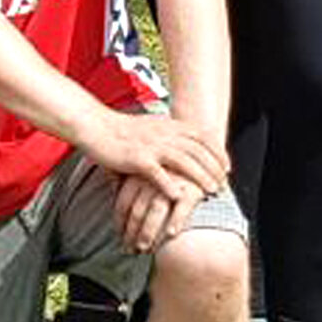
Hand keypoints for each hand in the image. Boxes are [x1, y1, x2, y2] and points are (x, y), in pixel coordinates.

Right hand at [78, 108, 228, 202]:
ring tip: (210, 191)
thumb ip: (168, 134)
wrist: (94, 125)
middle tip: (222, 184)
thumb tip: (184, 147)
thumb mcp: (150, 126)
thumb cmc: (119, 129)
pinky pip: (158, 173)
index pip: (202, 136)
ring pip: (184, 161)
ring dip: (200, 177)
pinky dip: (171, 185)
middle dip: (214, 168)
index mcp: (167, 125)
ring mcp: (150, 145)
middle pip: (198, 150)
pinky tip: (179, 197)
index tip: (227, 167)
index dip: (218, 152)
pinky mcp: (136, 158)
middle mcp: (163, 133)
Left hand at [112, 172, 200, 252]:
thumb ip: (132, 193)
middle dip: (132, 233)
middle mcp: (153, 178)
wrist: (204, 167)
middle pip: (137, 210)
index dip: (120, 223)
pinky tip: (170, 234)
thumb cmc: (171, 179)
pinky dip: (176, 220)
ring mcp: (173, 183)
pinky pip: (182, 207)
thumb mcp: (148, 179)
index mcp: (138, 176)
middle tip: (130, 250)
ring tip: (144, 249)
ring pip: (155, 210)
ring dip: (148, 232)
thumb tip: (120, 217)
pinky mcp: (193, 188)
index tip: (120, 239)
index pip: (123, 203)